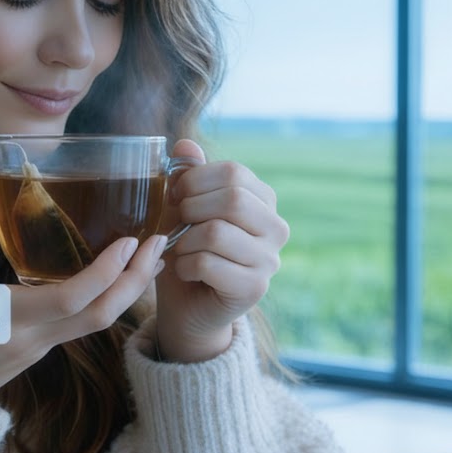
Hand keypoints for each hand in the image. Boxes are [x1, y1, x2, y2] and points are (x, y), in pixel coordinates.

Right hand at [0, 178, 166, 404]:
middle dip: (134, 280)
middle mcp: (37, 337)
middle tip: (158, 243)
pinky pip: (85, 324)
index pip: (71, 298)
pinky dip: (107, 298)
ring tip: (149, 256)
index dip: (104, 271)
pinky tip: (116, 276)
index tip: (127, 241)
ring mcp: (44, 347)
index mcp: (11, 317)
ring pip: (99, 322)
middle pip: (101, 315)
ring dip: (128, 290)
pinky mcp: (45, 349)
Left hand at [155, 139, 289, 362]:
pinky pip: (208, 264)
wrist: (188, 306)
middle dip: (190, 208)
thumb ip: (188, 177)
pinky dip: (184, 266)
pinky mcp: (255, 288)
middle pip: (232, 199)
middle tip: (176, 224)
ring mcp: (270, 260)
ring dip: (184, 241)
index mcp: (263, 200)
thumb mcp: (183, 209)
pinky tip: (185, 271)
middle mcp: (276, 227)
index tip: (176, 195)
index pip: (234, 172)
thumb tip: (185, 145)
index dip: (195, 180)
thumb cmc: (186, 251)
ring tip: (180, 251)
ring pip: (216, 233)